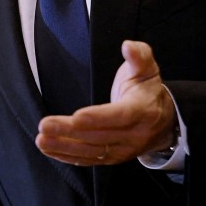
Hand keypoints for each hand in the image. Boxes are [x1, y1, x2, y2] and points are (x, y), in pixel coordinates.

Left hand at [35, 40, 177, 165]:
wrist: (164, 122)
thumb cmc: (148, 90)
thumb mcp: (148, 68)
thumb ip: (139, 55)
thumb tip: (128, 46)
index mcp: (142, 110)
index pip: (119, 116)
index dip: (98, 117)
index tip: (76, 116)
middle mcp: (133, 135)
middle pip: (99, 135)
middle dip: (70, 132)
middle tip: (45, 125)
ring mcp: (123, 150)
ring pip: (92, 151)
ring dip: (64, 147)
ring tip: (41, 139)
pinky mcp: (112, 158)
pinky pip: (89, 160)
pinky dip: (68, 156)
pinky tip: (49, 150)